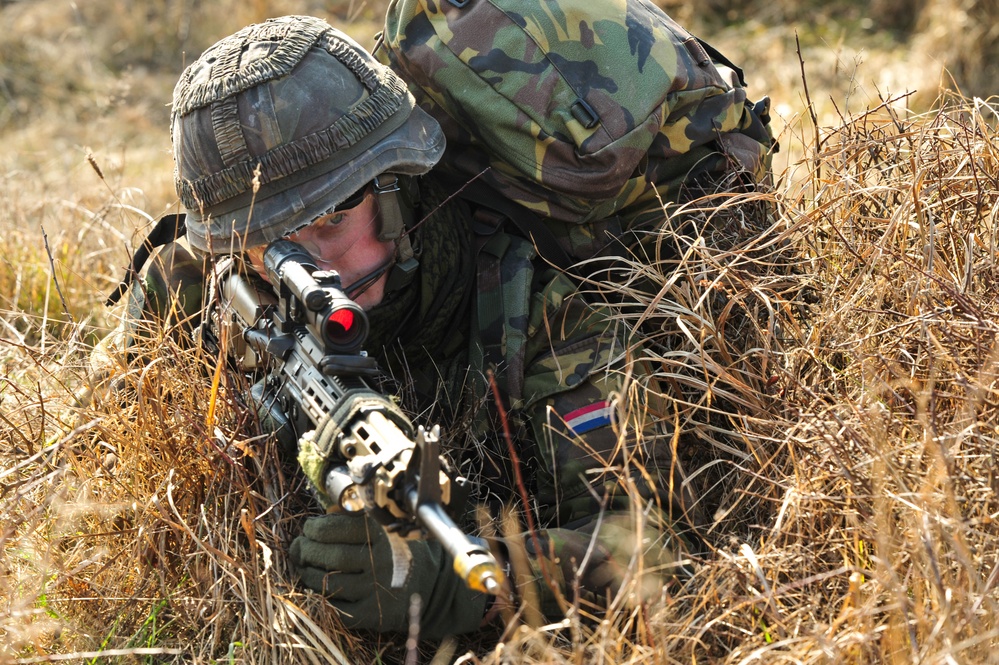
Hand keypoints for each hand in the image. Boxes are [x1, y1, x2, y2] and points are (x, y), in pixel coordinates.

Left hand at [289, 512, 488, 638]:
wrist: (434, 584)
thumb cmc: (403, 550)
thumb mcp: (388, 526)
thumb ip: (357, 519)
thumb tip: (320, 520)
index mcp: (384, 533)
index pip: (337, 528)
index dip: (315, 528)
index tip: (308, 529)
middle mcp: (382, 560)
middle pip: (331, 555)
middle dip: (307, 550)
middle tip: (299, 547)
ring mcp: (377, 589)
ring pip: (329, 582)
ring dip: (308, 573)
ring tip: (304, 566)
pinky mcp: (374, 614)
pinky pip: (336, 608)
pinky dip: (321, 598)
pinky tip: (318, 589)